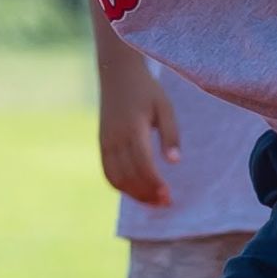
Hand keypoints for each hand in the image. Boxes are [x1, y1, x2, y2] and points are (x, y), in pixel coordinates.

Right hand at [98, 72, 180, 207]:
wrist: (117, 75)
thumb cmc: (146, 91)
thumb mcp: (165, 107)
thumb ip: (171, 134)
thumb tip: (175, 162)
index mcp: (133, 128)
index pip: (143, 164)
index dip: (154, 183)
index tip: (168, 196)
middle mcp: (116, 138)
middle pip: (129, 176)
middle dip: (147, 194)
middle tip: (165, 203)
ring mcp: (106, 142)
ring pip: (116, 178)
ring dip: (134, 194)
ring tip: (153, 201)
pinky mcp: (102, 144)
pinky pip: (108, 173)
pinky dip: (121, 187)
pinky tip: (137, 192)